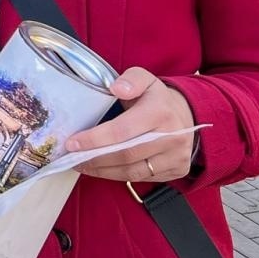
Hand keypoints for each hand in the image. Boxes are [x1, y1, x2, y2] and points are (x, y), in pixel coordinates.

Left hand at [65, 66, 196, 182]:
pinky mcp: (178, 170)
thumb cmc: (156, 98)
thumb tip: (117, 88)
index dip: (95, 139)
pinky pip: (142, 178)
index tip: (72, 143)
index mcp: (160, 112)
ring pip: (133, 171)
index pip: (122, 130)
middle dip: (94, 158)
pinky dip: (118, 176)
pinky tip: (101, 169)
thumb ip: (130, 79)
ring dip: (103, 171)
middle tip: (72, 157)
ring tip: (82, 164)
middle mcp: (173, 137)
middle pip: (126, 154)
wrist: (186, 115)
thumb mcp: (144, 79)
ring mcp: (176, 156)